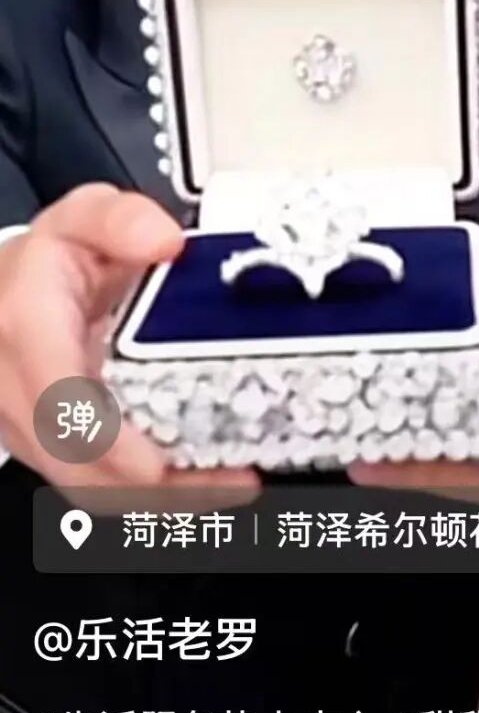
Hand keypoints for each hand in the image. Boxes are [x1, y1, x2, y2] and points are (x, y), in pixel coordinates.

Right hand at [0, 185, 258, 504]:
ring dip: (155, 497)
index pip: (56, 397)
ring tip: (225, 487)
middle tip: (224, 482)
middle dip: (148, 484)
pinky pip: (89, 484)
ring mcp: (24, 420)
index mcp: (25, 323)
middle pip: (71, 459)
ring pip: (81, 483)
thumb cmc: (52, 258)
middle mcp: (14, 381)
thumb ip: (123, 221)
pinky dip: (142, 495)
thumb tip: (164, 242)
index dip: (104, 439)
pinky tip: (194, 486)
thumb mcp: (86, 215)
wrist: (12, 285)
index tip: (155, 464)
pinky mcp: (43, 445)